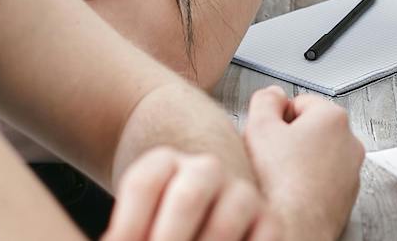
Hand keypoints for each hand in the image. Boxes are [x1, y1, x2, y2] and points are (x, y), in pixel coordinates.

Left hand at [104, 147, 278, 240]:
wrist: (207, 213)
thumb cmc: (157, 229)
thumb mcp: (135, 225)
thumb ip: (127, 236)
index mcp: (164, 164)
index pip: (143, 184)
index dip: (126, 225)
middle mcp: (206, 170)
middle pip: (187, 197)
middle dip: (169, 239)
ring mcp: (242, 193)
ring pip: (226, 221)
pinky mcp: (270, 220)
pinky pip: (266, 239)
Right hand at [243, 86, 364, 240]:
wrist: (294, 227)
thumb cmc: (281, 184)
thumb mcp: (259, 128)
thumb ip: (265, 100)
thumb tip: (273, 94)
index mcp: (333, 118)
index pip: (300, 102)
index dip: (278, 116)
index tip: (269, 132)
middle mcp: (350, 141)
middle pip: (312, 127)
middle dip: (291, 138)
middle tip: (272, 154)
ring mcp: (352, 170)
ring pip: (319, 154)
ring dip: (301, 160)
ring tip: (281, 175)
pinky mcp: (348, 194)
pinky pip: (325, 178)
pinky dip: (310, 181)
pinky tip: (293, 190)